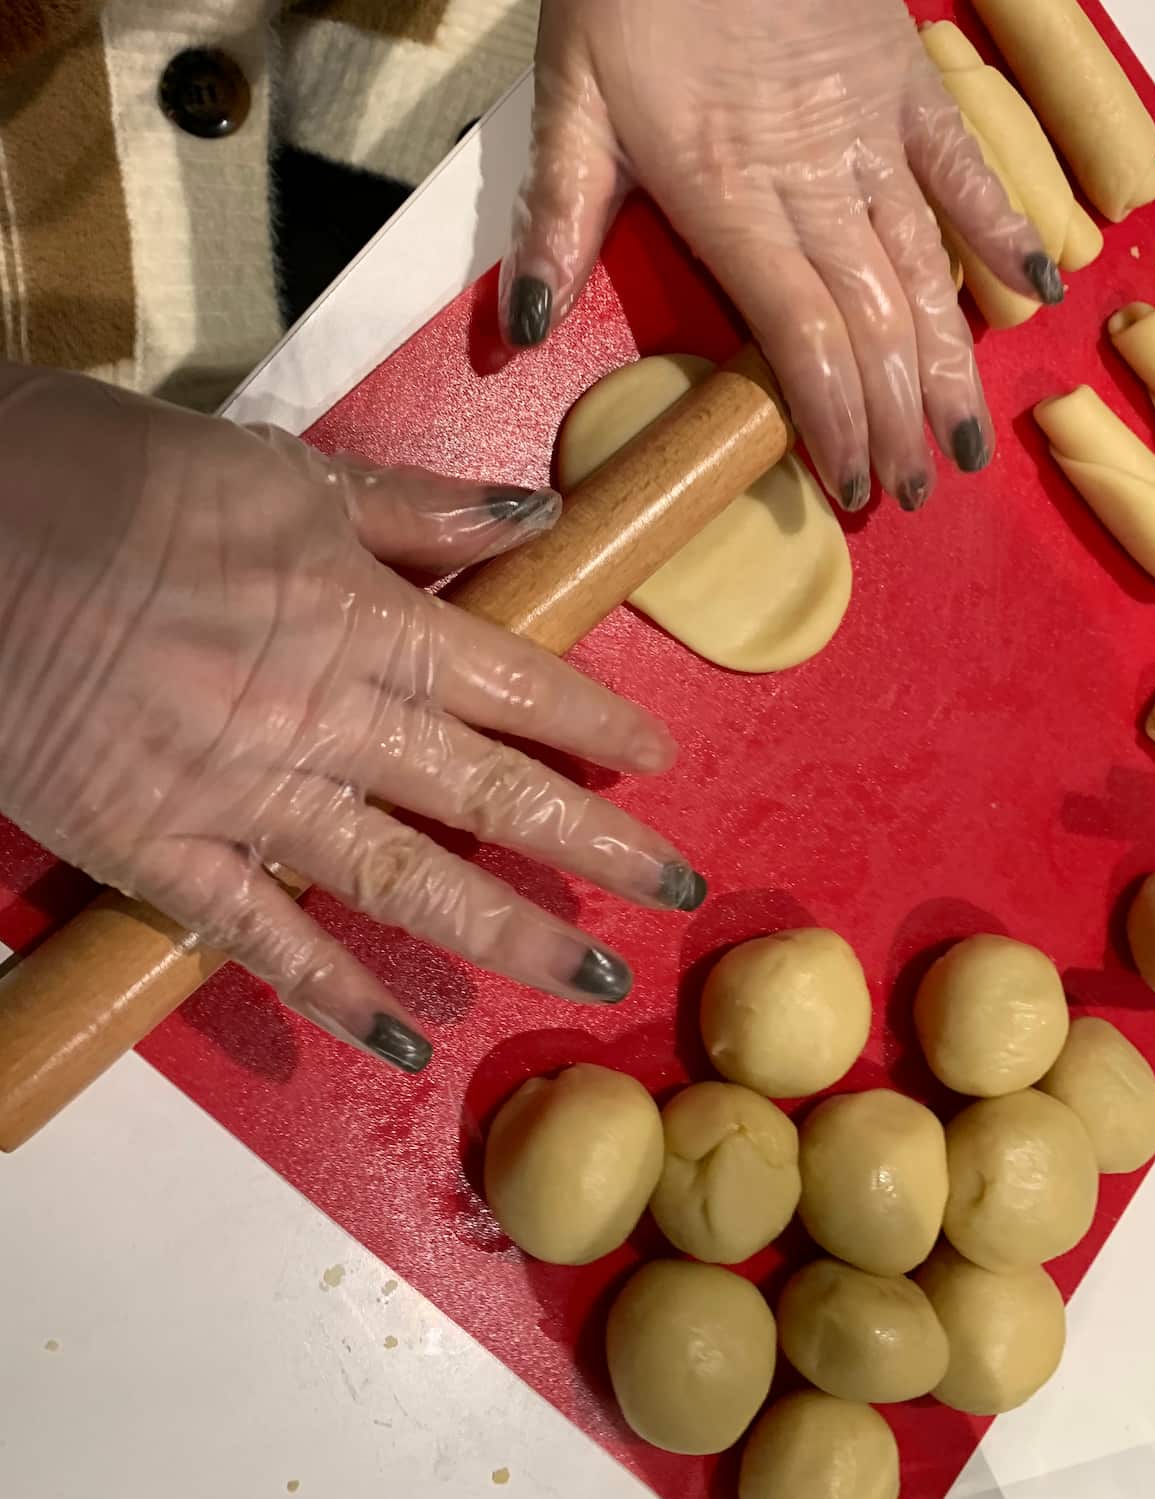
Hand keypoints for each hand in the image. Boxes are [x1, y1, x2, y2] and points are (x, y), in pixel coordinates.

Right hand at [0, 371, 703, 1070]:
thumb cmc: (123, 476)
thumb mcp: (284, 467)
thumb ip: (416, 505)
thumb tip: (536, 518)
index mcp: (360, 616)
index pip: (511, 679)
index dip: (593, 722)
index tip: (658, 761)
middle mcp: (323, 715)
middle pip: (486, 792)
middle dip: (593, 842)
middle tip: (678, 887)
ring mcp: (242, 794)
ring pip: (401, 879)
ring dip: (506, 934)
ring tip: (594, 975)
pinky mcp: (157, 850)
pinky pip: (258, 938)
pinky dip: (330, 992)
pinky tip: (398, 1041)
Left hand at [502, 0, 1057, 510]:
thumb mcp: (568, 93)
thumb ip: (557, 217)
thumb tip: (525, 333)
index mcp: (732, 195)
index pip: (800, 336)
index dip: (830, 421)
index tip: (848, 487)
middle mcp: (818, 180)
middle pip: (872, 323)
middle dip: (892, 420)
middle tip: (911, 494)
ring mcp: (876, 132)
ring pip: (929, 270)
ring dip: (950, 365)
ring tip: (969, 441)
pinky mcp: (909, 82)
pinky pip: (969, 171)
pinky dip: (1003, 232)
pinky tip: (1031, 291)